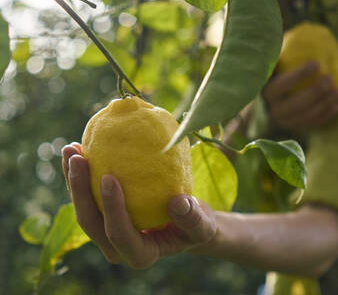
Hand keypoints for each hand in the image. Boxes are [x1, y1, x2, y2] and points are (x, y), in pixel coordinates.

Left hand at [62, 143, 216, 268]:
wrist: (186, 221)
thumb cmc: (195, 224)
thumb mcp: (202, 225)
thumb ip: (193, 218)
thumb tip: (178, 202)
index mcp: (140, 254)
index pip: (120, 234)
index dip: (111, 208)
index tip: (109, 176)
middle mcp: (117, 247)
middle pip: (91, 223)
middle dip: (79, 192)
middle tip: (79, 159)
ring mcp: (107, 232)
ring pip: (82, 209)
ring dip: (73, 180)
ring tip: (70, 149)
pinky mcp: (104, 216)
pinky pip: (86, 197)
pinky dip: (80, 175)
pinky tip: (78, 150)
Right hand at [262, 61, 337, 132]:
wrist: (275, 97)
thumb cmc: (280, 71)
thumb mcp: (277, 63)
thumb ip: (280, 55)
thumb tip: (285, 39)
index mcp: (266, 93)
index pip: (282, 85)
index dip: (299, 75)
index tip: (317, 63)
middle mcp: (274, 110)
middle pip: (295, 104)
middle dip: (314, 92)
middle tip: (330, 79)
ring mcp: (286, 121)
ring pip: (306, 116)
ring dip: (323, 104)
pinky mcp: (296, 127)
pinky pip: (312, 123)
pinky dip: (325, 116)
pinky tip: (337, 106)